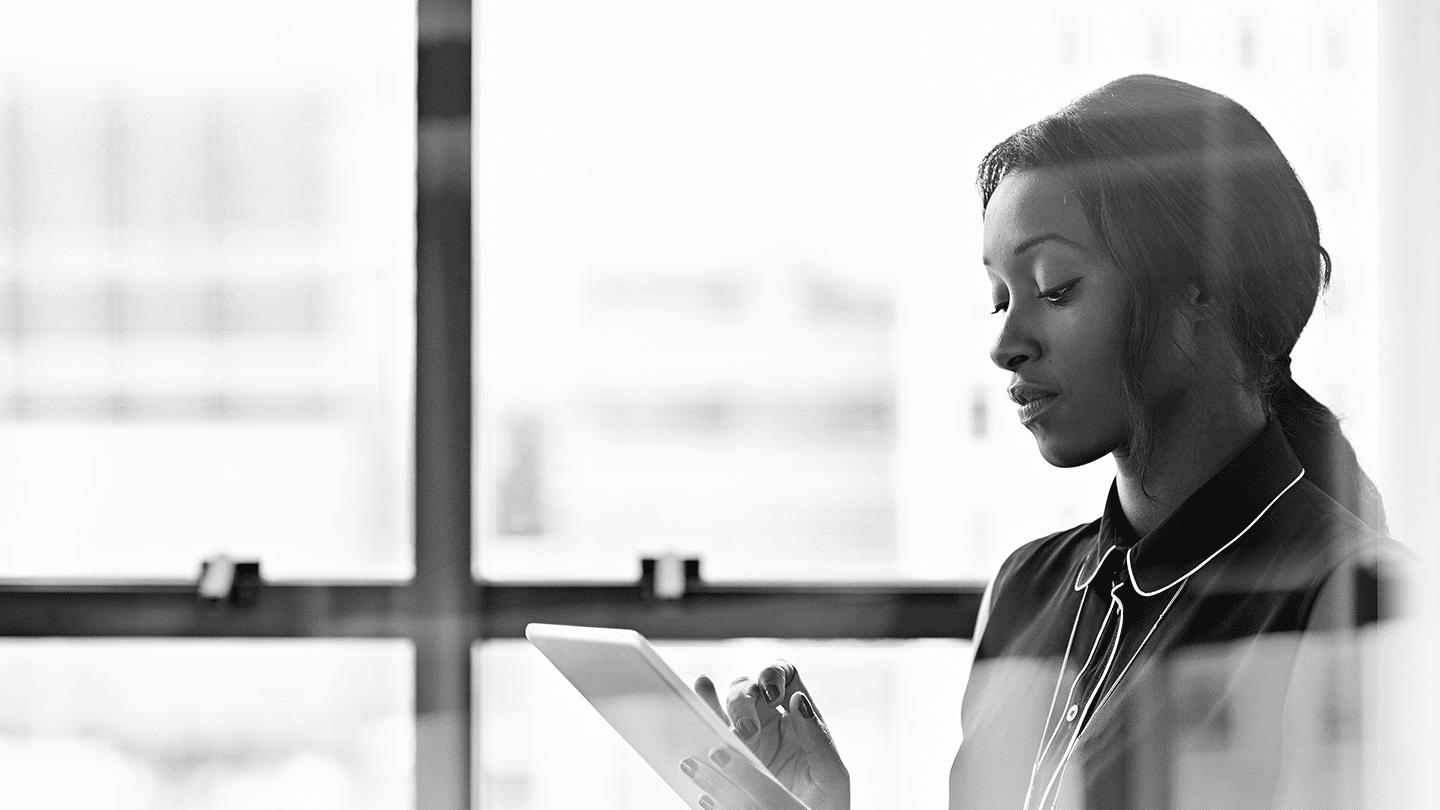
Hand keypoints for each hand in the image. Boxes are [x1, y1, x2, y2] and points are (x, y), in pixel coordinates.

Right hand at [684, 661, 849, 809]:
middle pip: (750, 687)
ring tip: (715, 711)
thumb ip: (817, 737)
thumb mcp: (830, 774)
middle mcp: (772, 720)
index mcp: (800, 716)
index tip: (772, 694)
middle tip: (746, 730)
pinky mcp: (729, 756)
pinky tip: (698, 703)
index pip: (784, 675)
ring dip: (718, 705)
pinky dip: (703, 713)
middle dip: (744, 701)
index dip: (774, 674)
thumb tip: (798, 699)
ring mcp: (748, 737)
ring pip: (727, 705)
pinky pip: (712, 730)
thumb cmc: (826, 803)